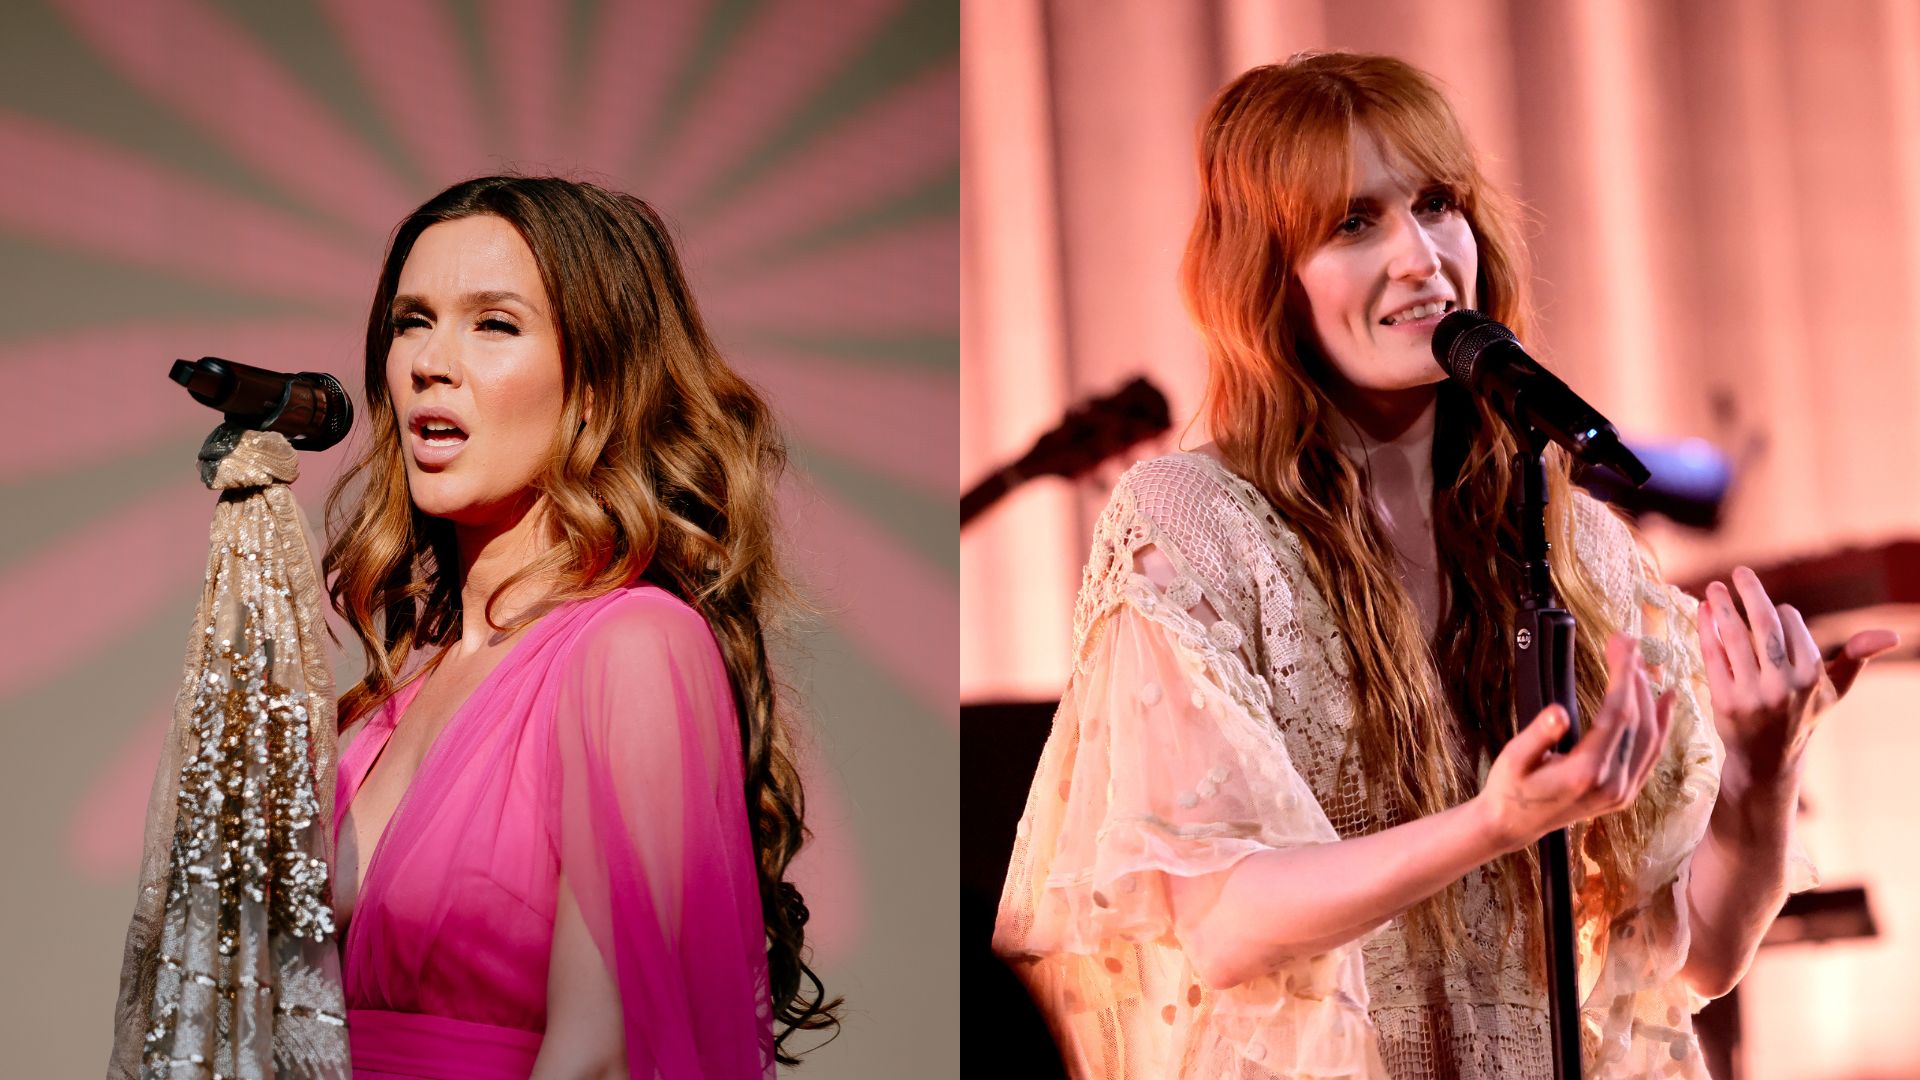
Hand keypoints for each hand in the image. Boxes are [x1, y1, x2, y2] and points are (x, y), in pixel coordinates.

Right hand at [1478, 633, 1673, 853]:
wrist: (1513, 825)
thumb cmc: (1509, 788)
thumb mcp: (1513, 759)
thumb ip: (1537, 736)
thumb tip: (1558, 712)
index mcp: (1586, 773)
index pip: (1617, 715)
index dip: (1622, 675)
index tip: (1621, 643)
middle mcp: (1612, 784)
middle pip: (1637, 721)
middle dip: (1634, 677)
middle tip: (1626, 643)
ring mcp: (1622, 792)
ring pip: (1650, 737)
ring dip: (1649, 697)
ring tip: (1641, 665)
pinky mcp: (1625, 793)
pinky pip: (1651, 755)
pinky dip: (1662, 725)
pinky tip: (1665, 702)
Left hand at [1698, 566, 1899, 779]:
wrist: (1767, 759)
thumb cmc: (1802, 715)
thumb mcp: (1834, 690)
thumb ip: (1857, 658)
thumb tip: (1892, 635)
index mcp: (1811, 677)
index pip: (1792, 626)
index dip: (1782, 612)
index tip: (1775, 609)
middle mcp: (1783, 686)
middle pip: (1764, 626)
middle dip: (1751, 592)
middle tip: (1739, 571)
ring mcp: (1751, 694)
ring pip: (1734, 638)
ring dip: (1723, 607)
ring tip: (1714, 588)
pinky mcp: (1724, 701)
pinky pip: (1713, 656)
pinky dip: (1707, 630)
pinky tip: (1703, 611)